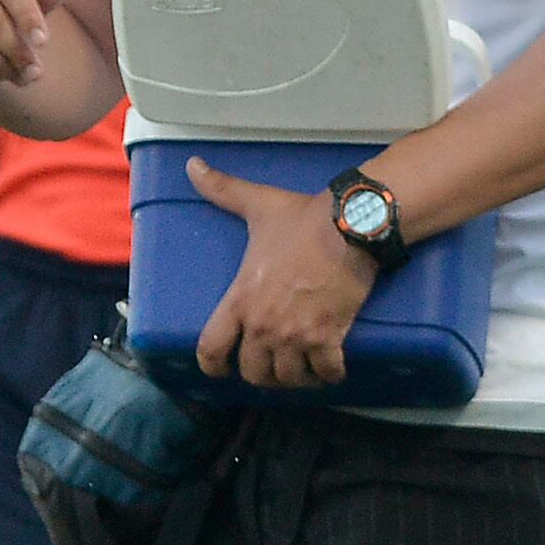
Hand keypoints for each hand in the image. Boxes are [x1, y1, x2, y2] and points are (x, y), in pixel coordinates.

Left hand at [187, 161, 368, 389]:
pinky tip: (331, 368)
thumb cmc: (303, 218)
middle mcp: (264, 324)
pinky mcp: (330, 338)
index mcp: (241, 299)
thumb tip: (192, 166)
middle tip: (271, 364)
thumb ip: (222, 190)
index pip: (212, 349)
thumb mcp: (257, 204)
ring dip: (295, 377)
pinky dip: (329, 374)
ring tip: (301, 368)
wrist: (351, 225)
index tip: (221, 369)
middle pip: (252, 372)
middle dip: (260, 373)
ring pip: (288, 378)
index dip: (212, 366)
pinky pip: (326, 373)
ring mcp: (297, 335)